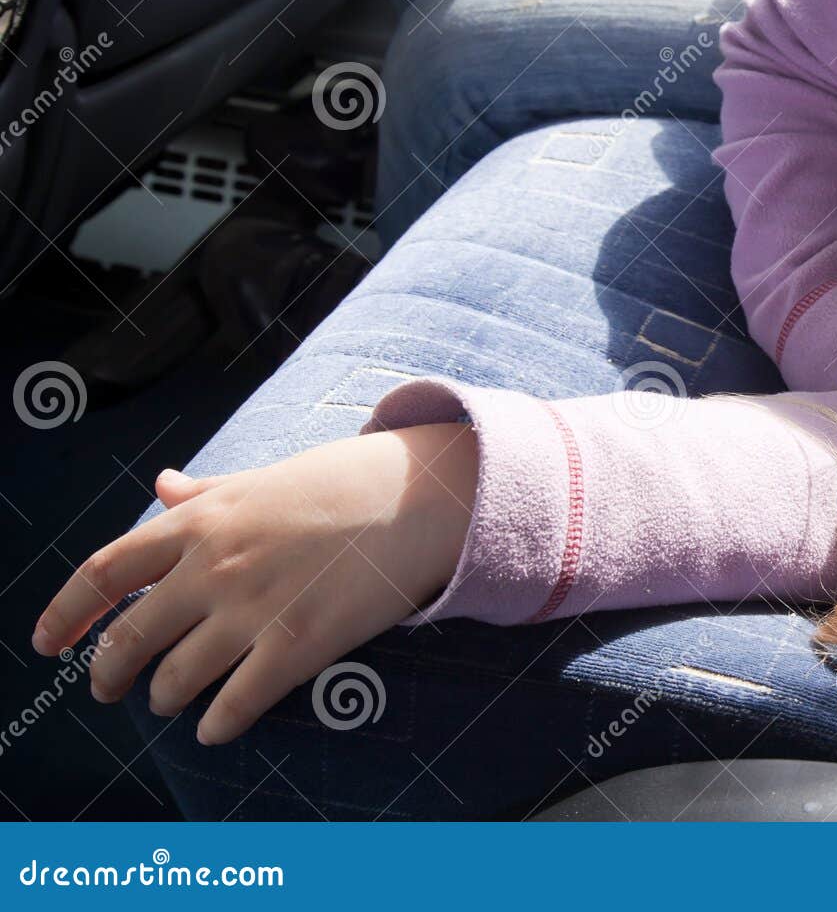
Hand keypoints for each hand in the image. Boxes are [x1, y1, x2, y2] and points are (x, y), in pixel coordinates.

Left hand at [32, 424, 476, 744]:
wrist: (420, 496)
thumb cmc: (344, 482)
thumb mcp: (263, 477)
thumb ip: (206, 491)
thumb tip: (160, 486)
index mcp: (201, 520)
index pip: (104, 572)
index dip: (64, 613)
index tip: (48, 642)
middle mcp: (213, 567)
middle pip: (129, 639)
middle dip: (108, 674)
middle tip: (109, 688)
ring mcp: (252, 610)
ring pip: (174, 680)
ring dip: (165, 698)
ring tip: (171, 699)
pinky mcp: (296, 647)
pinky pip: (233, 705)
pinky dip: (216, 724)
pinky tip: (217, 725)